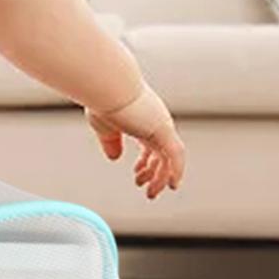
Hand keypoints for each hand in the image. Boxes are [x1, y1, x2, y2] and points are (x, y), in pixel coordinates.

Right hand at [86, 83, 185, 198]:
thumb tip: (114, 157)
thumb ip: (111, 143)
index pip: (151, 145)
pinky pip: (176, 155)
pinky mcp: (163, 129)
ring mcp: (161, 125)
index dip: (146, 162)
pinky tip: (172, 185)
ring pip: (169, 158)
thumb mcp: (104, 127)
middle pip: (162, 154)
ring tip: (153, 193)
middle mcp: (155, 122)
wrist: (107, 85)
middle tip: (148, 190)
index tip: (138, 174)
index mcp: (142, 120)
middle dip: (154, 173)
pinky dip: (176, 171)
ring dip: (161, 177)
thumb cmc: (102, 100)